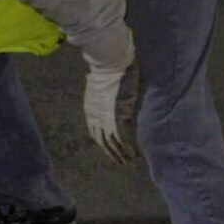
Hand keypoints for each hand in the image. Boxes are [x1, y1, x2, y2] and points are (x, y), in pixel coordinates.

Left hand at [83, 30, 139, 165]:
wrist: (109, 61)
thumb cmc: (108, 65)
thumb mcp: (99, 79)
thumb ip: (101, 86)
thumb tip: (98, 81)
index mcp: (91, 108)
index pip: (95, 132)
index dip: (103, 143)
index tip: (110, 150)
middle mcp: (95, 116)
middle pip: (103, 141)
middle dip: (112, 153)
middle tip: (121, 162)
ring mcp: (105, 118)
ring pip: (112, 143)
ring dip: (121, 154)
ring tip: (129, 162)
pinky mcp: (117, 116)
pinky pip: (122, 138)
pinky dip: (127, 148)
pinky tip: (133, 155)